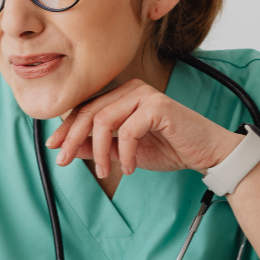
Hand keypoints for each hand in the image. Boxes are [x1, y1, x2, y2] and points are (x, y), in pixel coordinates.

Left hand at [46, 79, 241, 178]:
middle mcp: (132, 89)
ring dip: (98, 150)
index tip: (54, 149)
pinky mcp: (158, 106)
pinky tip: (128, 168)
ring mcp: (145, 94)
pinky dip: (124, 153)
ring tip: (104, 171)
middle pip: (89, 112)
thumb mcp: (125, 152)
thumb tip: (67, 148)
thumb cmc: (169, 148)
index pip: (86, 108)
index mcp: (122, 95)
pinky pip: (127, 130)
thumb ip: (98, 147)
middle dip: (73, 139)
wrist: (205, 153)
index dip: (67, 128)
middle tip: (64, 162)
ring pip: (104, 120)